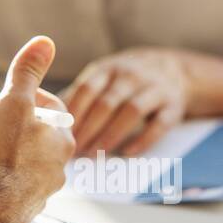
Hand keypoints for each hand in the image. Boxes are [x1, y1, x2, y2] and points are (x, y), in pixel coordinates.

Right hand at [0, 37, 75, 222]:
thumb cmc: (4, 155)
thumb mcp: (13, 100)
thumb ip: (28, 71)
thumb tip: (44, 44)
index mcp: (61, 137)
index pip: (49, 106)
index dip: (22, 94)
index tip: (3, 94)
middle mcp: (56, 163)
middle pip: (27, 129)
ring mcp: (37, 186)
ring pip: (13, 153)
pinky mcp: (19, 204)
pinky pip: (3, 176)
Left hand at [62, 48, 188, 156]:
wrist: (174, 69)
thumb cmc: (124, 80)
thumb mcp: (103, 77)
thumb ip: (80, 94)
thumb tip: (48, 118)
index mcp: (108, 69)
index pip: (87, 89)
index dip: (74, 112)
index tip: (60, 133)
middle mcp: (131, 76)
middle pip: (107, 102)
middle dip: (89, 128)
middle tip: (75, 149)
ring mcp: (155, 88)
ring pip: (132, 111)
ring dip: (112, 134)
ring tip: (95, 153)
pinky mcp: (174, 105)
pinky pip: (160, 124)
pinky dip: (144, 139)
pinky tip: (127, 153)